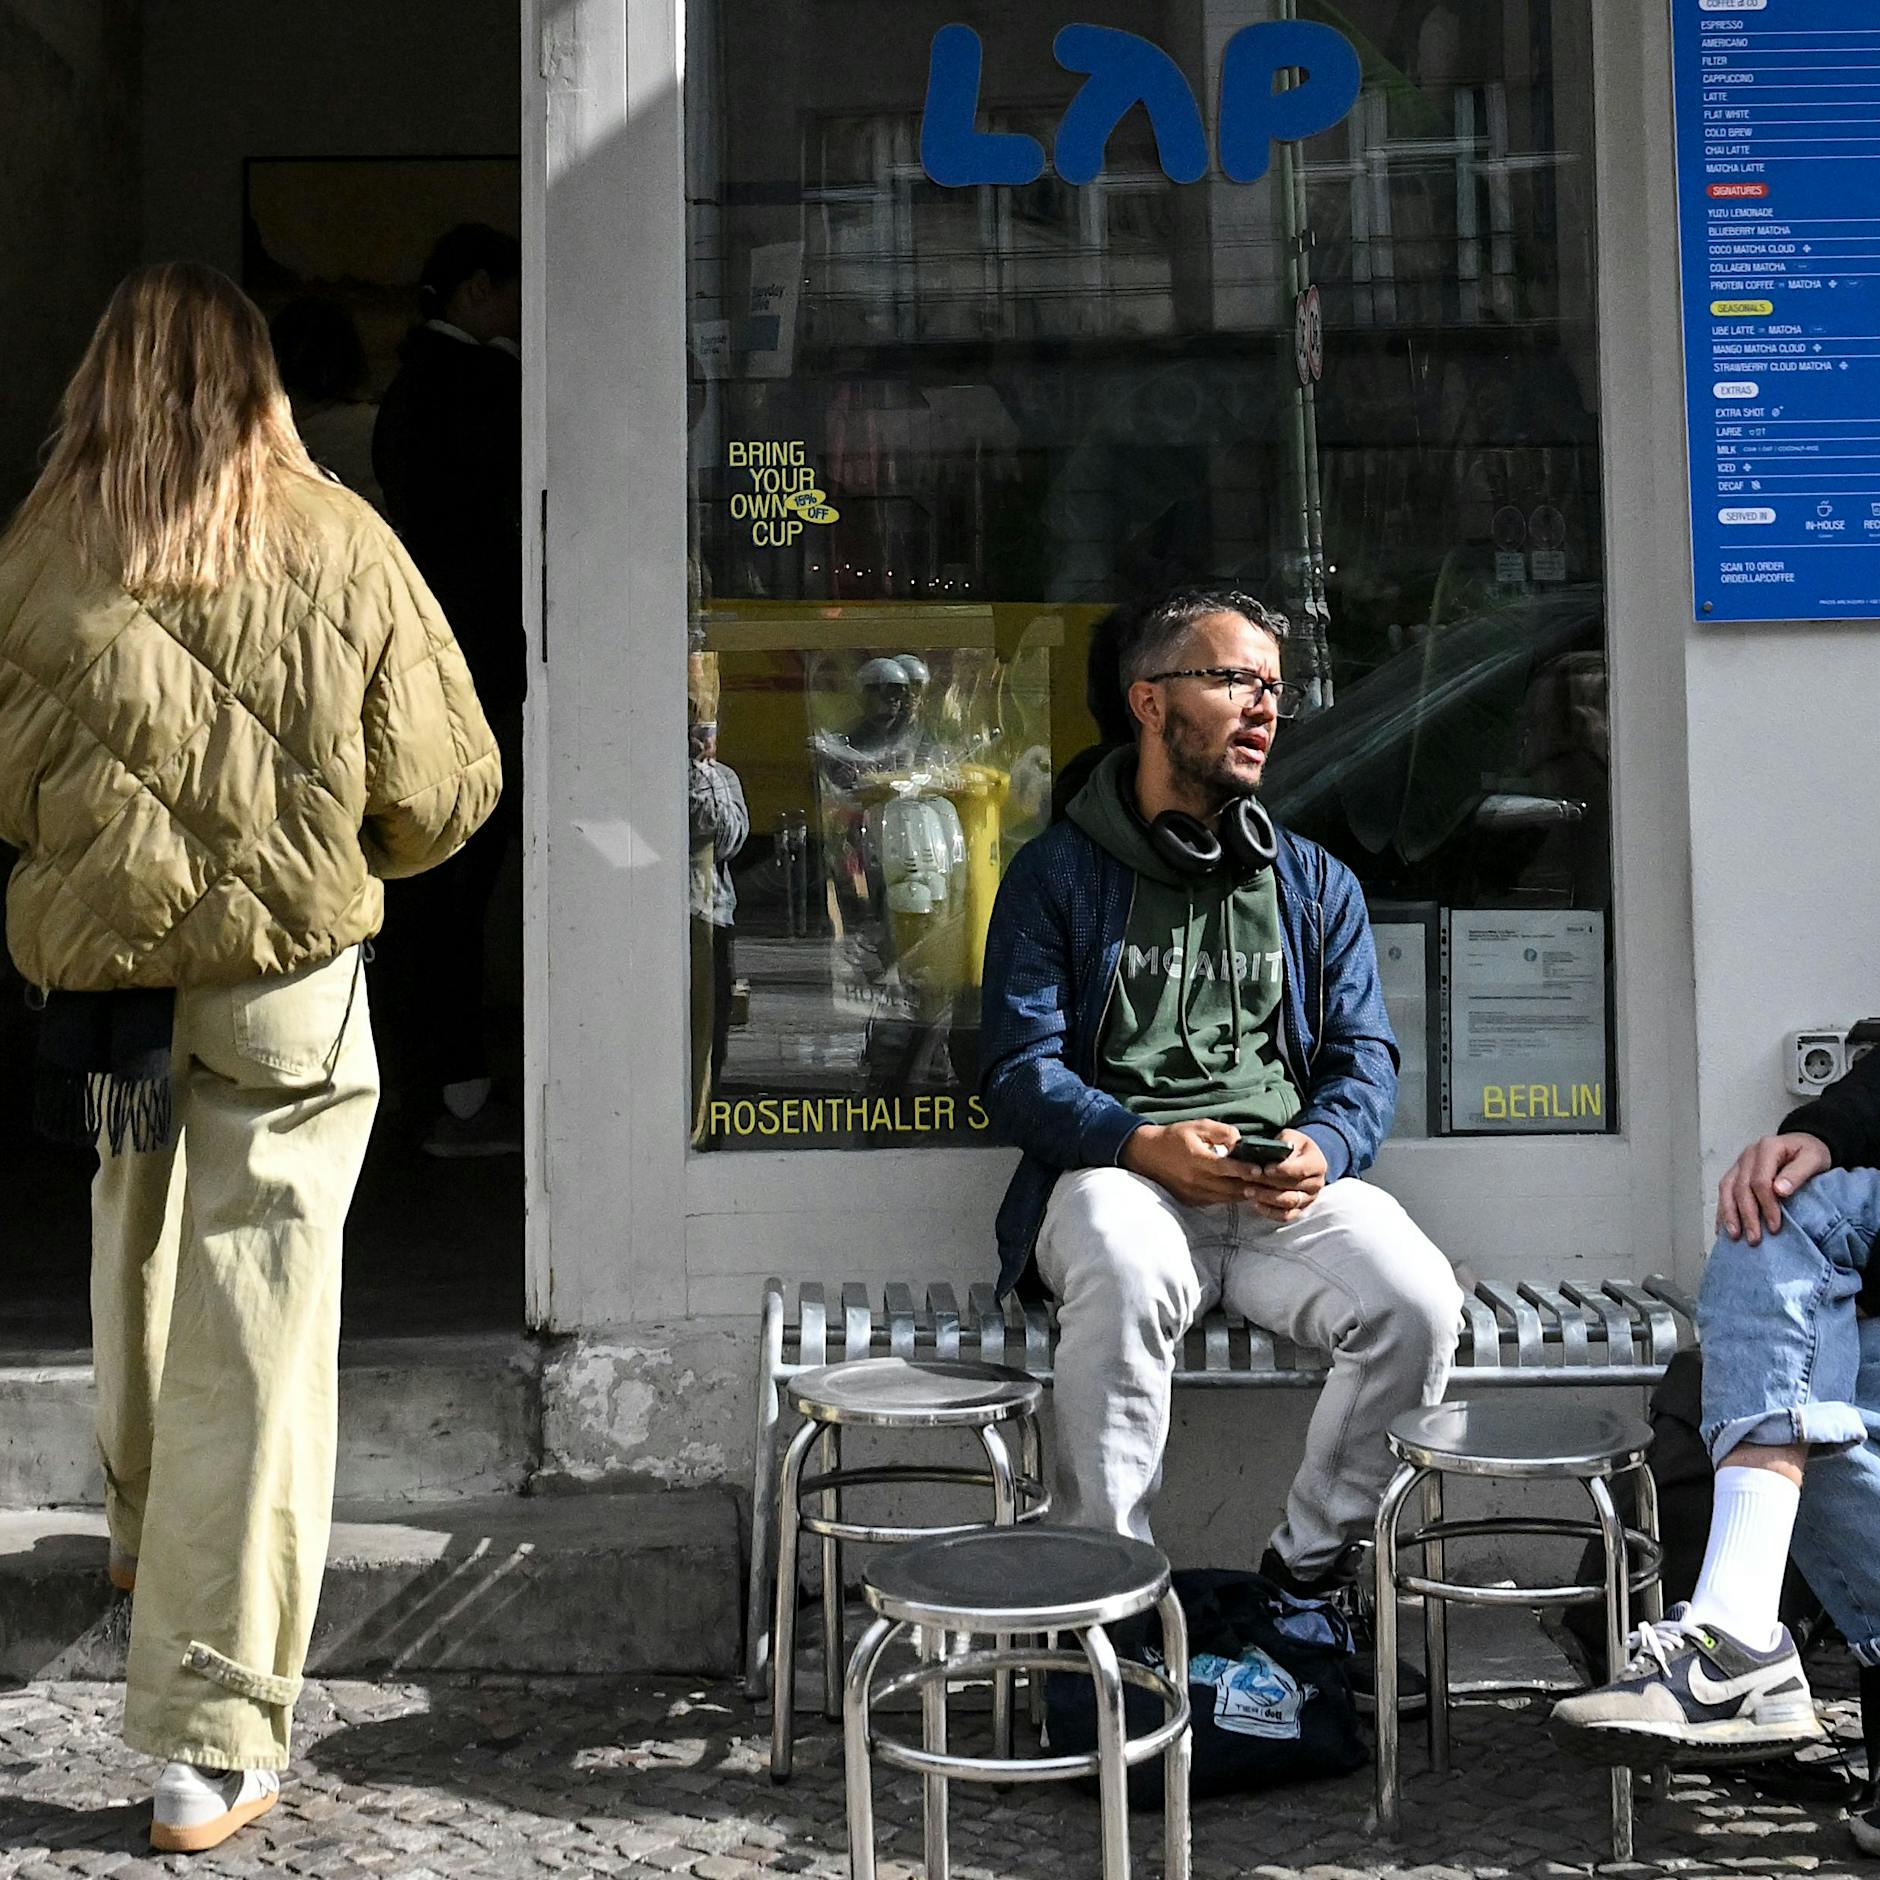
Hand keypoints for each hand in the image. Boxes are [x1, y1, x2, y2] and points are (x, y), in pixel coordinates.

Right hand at [1120, 1120, 1271, 1208]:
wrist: (1147, 1154)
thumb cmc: (1174, 1137)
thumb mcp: (1197, 1126)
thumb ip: (1221, 1132)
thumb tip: (1241, 1141)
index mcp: (1196, 1159)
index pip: (1225, 1168)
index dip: (1244, 1170)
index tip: (1259, 1169)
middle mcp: (1195, 1179)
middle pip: (1229, 1187)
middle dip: (1250, 1185)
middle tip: (1269, 1182)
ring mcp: (1193, 1193)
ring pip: (1225, 1197)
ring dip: (1243, 1193)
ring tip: (1260, 1187)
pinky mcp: (1191, 1201)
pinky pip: (1216, 1201)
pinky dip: (1230, 1197)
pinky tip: (1240, 1190)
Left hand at [1243, 1128, 1328, 1223]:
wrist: (1300, 1159)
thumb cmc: (1292, 1146)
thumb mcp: (1290, 1137)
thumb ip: (1282, 1143)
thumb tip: (1268, 1152)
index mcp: (1317, 1164)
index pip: (1300, 1170)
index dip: (1282, 1170)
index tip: (1265, 1168)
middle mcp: (1316, 1184)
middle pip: (1292, 1188)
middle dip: (1268, 1184)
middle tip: (1248, 1178)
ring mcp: (1309, 1199)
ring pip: (1288, 1203)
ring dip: (1266, 1198)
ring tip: (1248, 1191)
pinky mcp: (1299, 1210)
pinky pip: (1285, 1216)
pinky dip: (1269, 1211)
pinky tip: (1255, 1203)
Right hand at [1716, 1131, 1830, 1244]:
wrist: (1804, 1144)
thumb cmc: (1810, 1153)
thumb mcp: (1813, 1159)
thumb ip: (1798, 1173)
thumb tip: (1779, 1190)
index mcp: (1767, 1148)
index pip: (1760, 1180)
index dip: (1766, 1205)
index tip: (1775, 1227)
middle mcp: (1749, 1155)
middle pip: (1741, 1187)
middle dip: (1747, 1215)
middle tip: (1754, 1238)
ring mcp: (1739, 1163)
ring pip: (1727, 1189)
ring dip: (1729, 1214)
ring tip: (1734, 1235)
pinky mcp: (1736, 1172)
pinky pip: (1724, 1191)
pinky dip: (1722, 1210)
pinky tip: (1722, 1227)